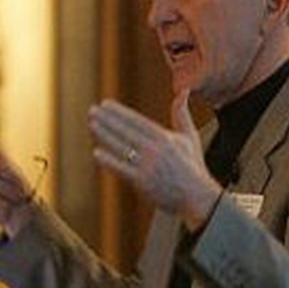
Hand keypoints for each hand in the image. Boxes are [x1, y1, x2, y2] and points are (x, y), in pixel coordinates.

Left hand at [88, 90, 221, 230]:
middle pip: (126, 131)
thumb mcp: (190, 137)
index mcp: (165, 138)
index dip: (119, 112)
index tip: (105, 104)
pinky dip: (109, 161)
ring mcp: (148, 166)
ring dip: (104, 135)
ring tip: (91, 125)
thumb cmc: (192, 167)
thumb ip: (182, 114)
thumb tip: (184, 91)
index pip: (136, 121)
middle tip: (92, 110)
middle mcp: (155, 150)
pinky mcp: (142, 182)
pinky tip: (96, 153)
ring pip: (121, 147)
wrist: (197, 197)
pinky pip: (122, 169)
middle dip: (107, 120)